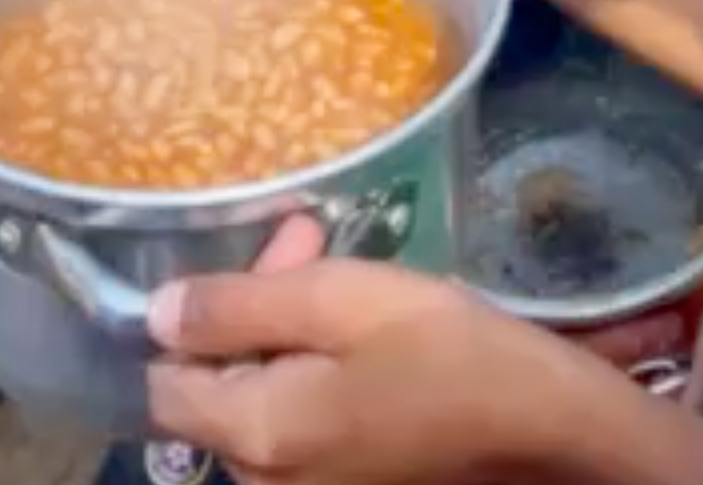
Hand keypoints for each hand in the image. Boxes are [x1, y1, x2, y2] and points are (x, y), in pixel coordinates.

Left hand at [149, 215, 648, 484]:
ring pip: (265, 394)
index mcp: (252, 435)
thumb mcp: (340, 301)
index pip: (162, 382)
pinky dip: (320, 367)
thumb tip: (155, 314)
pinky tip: (364, 324)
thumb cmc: (445, 353)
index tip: (258, 260)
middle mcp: (266, 478)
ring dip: (290, 327)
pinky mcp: (350, 480)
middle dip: (254, 305)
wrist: (547, 426)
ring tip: (343, 268)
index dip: (195, 314)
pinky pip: (306, 418)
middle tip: (313, 240)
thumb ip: (237, 306)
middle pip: (218, 384)